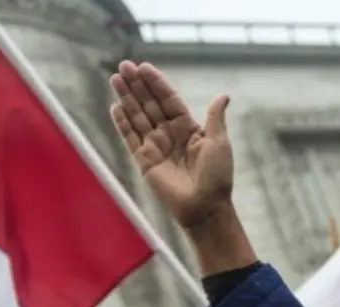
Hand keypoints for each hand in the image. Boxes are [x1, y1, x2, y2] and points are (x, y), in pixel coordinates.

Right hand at [110, 60, 233, 229]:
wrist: (205, 207)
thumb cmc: (216, 177)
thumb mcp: (219, 143)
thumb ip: (215, 118)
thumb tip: (223, 95)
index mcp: (188, 128)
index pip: (169, 100)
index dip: (157, 84)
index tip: (144, 67)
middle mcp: (170, 134)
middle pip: (150, 104)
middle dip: (137, 85)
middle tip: (124, 66)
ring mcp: (156, 147)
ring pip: (138, 117)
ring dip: (126, 98)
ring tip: (115, 79)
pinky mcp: (144, 161)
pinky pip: (131, 138)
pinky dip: (123, 123)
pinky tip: (115, 106)